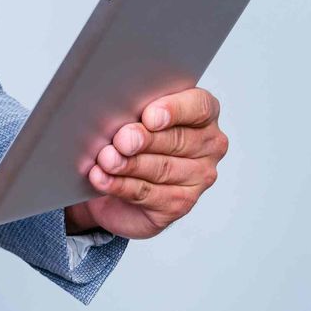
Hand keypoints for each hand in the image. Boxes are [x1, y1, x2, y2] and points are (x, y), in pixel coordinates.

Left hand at [64, 88, 226, 239]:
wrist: (120, 187)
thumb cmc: (134, 142)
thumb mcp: (135, 118)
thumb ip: (136, 112)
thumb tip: (120, 113)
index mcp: (203, 115)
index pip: (199, 107)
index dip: (174, 110)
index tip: (149, 116)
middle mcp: (207, 146)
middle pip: (177, 139)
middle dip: (144, 139)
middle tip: (121, 140)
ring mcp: (197, 177)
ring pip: (161, 168)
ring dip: (128, 164)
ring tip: (106, 159)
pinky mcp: (179, 204)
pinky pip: (147, 193)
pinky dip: (120, 185)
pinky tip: (103, 178)